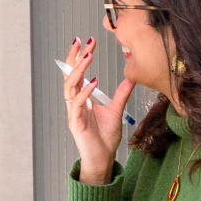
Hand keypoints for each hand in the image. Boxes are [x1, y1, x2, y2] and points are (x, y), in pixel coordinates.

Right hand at [64, 37, 135, 184]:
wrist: (103, 159)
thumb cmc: (105, 138)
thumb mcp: (116, 110)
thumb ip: (120, 94)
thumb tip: (130, 78)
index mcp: (81, 98)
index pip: (77, 73)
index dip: (79, 57)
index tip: (86, 42)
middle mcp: (74, 102)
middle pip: (69, 75)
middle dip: (74, 57)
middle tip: (81, 41)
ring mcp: (74, 111)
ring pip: (70, 86)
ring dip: (78, 70)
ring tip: (88, 56)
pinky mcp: (76, 122)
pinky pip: (77, 103)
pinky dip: (84, 91)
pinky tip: (93, 81)